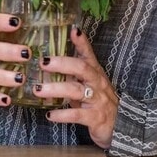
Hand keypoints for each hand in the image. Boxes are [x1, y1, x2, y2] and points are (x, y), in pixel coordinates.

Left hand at [34, 27, 118, 149]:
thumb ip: (71, 74)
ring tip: (38, 89)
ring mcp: (97, 99)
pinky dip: (62, 114)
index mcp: (94, 71)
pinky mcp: (95, 117)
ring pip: (76, 90)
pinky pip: (77, 114)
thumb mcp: (87, 84)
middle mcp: (97, 82)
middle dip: (61, 63)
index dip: (81, 42)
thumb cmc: (98, 101)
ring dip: (56, 89)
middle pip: (81, 67)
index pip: (88, 53)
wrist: (119, 126)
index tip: (73, 30)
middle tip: (43, 62)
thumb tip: (46, 66)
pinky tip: (50, 114)